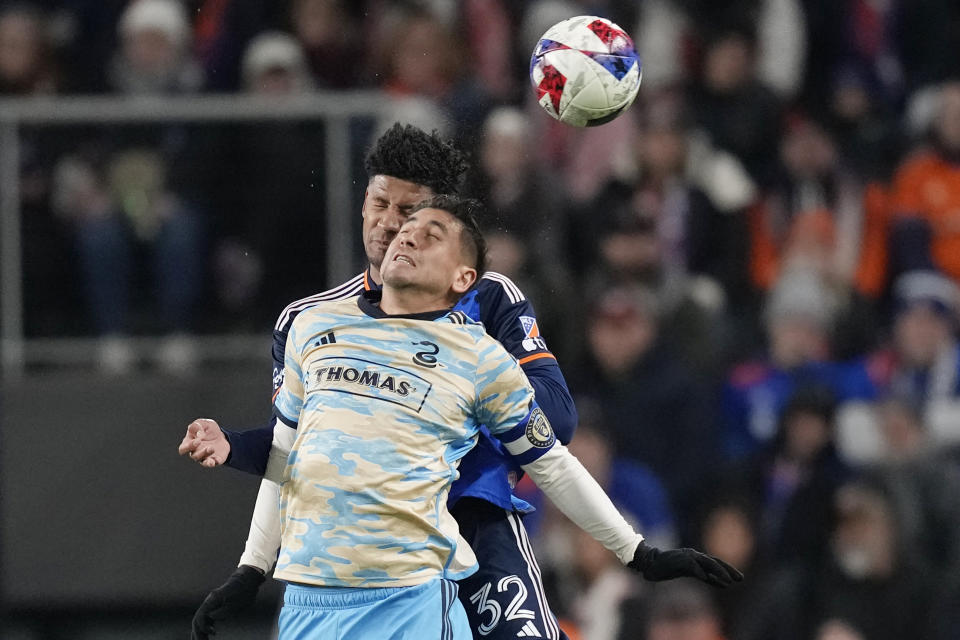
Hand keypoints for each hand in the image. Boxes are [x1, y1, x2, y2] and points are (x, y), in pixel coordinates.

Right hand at [179, 418, 229, 466]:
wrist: (222, 436)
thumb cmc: (208, 429)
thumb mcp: (204, 423)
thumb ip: (197, 425)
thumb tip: (199, 434)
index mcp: (189, 443)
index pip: (183, 449)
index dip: (188, 446)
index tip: (198, 440)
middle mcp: (195, 452)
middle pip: (194, 456)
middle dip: (200, 452)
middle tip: (206, 446)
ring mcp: (204, 457)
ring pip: (203, 461)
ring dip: (207, 455)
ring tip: (212, 448)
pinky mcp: (214, 460)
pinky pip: (212, 464)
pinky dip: (213, 463)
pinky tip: (216, 460)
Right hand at [192, 565, 264, 638]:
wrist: (247, 578)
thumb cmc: (244, 589)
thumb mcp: (237, 601)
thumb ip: (224, 610)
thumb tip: (211, 617)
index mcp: (213, 599)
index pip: (201, 616)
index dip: (204, 627)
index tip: (213, 633)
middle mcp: (210, 602)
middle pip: (198, 619)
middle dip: (198, 633)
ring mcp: (212, 604)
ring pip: (201, 620)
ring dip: (200, 631)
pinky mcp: (216, 606)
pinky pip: (207, 619)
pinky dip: (206, 627)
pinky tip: (208, 634)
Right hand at [627, 541, 742, 587]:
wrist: (651, 563)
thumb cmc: (669, 568)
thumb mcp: (690, 573)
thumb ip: (706, 577)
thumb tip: (723, 584)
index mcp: (698, 558)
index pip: (716, 564)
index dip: (727, 570)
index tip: (738, 579)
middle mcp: (694, 555)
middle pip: (715, 562)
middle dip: (728, 570)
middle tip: (740, 579)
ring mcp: (687, 556)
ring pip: (707, 562)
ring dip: (719, 571)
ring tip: (729, 581)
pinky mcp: (679, 560)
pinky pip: (692, 566)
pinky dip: (700, 572)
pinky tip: (706, 578)